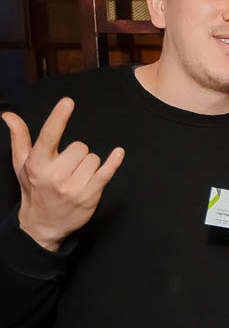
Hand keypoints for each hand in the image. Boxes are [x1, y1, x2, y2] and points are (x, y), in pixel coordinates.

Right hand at [3, 98, 124, 251]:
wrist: (43, 224)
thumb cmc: (34, 189)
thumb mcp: (21, 164)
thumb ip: (19, 138)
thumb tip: (9, 115)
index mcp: (37, 164)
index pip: (48, 136)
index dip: (58, 118)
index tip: (68, 102)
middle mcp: (55, 175)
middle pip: (80, 146)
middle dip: (76, 154)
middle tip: (66, 167)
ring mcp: (74, 187)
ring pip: (93, 159)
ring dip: (88, 165)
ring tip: (75, 177)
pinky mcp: (90, 195)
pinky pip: (106, 172)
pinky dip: (114, 162)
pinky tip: (118, 153)